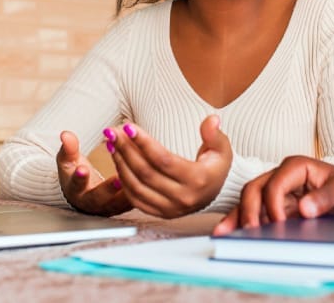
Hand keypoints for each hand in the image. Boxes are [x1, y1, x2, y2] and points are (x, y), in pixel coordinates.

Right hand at [56, 130, 132, 215]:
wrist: (84, 193)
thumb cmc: (75, 174)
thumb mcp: (68, 161)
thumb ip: (68, 149)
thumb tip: (66, 135)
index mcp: (76, 190)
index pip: (76, 185)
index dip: (79, 178)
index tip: (82, 169)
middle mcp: (93, 202)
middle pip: (100, 198)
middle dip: (108, 188)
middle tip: (117, 179)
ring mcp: (110, 206)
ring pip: (120, 200)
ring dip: (130, 188)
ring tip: (139, 176)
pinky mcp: (125, 206)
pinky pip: (133, 197)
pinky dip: (140, 186)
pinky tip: (147, 173)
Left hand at [105, 115, 231, 217]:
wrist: (216, 192)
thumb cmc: (215, 167)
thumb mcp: (221, 148)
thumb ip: (214, 134)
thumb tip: (211, 120)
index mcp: (197, 180)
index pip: (163, 160)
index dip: (144, 143)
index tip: (129, 127)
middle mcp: (182, 197)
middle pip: (145, 172)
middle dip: (126, 149)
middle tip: (113, 132)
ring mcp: (169, 208)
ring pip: (136, 186)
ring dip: (120, 163)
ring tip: (112, 143)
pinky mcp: (159, 213)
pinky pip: (134, 198)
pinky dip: (123, 179)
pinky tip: (118, 161)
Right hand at [213, 156, 333, 234]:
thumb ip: (325, 198)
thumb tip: (304, 209)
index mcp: (297, 166)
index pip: (275, 183)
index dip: (272, 203)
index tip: (279, 224)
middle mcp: (282, 176)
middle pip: (255, 188)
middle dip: (249, 210)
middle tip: (250, 232)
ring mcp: (277, 192)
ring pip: (250, 200)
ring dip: (238, 216)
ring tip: (224, 234)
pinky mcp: (276, 207)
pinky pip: (255, 213)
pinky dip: (242, 222)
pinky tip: (229, 234)